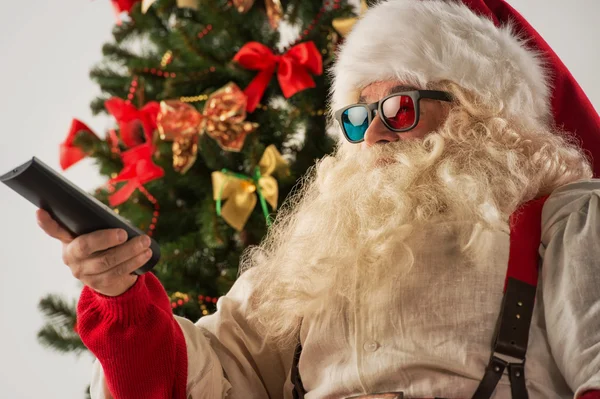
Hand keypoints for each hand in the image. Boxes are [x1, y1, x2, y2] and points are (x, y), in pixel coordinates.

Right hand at [36, 209, 152, 296]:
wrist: (110, 277)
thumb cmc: (104, 247)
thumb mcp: (98, 235)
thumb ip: (98, 226)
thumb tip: (112, 218)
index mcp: (68, 241)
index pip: (55, 230)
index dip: (46, 222)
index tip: (40, 211)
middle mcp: (72, 258)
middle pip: (87, 246)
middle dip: (107, 238)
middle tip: (124, 233)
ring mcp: (85, 273)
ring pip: (108, 261)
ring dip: (130, 250)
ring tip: (145, 242)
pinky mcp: (100, 283)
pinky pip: (119, 272)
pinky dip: (135, 261)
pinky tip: (146, 254)